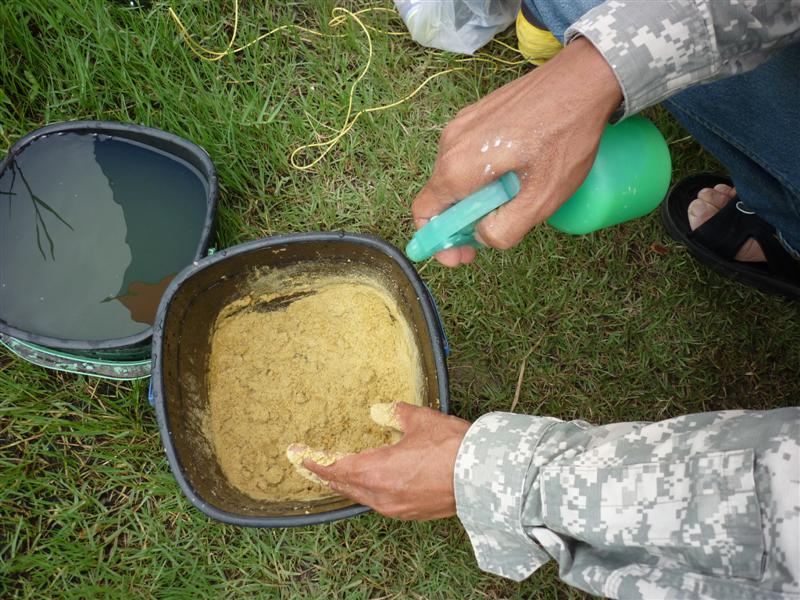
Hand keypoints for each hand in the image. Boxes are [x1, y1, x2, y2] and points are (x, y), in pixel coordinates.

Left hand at [303, 403, 470, 519]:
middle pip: (344, 486)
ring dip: (346, 483)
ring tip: (335, 472)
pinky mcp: (411, 513)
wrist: (485, 477)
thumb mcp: (420, 421)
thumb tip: (379, 410)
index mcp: (377, 471)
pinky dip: (367, 490)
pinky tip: (371, 482)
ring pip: (361, 496)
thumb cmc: (451, 447)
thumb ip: (395, 414)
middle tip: (309, 462)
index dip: (314, 461)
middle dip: (325, 474)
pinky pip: (379, 502)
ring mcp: (396, 508)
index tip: (297, 454)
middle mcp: (381, 495)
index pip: (334, 468)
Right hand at [412, 37, 622, 266]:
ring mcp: (462, 123)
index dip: (438, 243)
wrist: (584, 79)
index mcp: (457, 167)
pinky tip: (518, 170)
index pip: (424, 214)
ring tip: (517, 194)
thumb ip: (504, 230)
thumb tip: (481, 236)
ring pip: (457, 176)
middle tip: (499, 227)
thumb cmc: (565, 137)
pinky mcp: (477, 113)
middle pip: (442, 196)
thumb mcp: (541, 199)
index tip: (464, 254)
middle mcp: (449, 143)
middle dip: (464, 220)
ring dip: (478, 196)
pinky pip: (470, 154)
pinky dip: (485, 173)